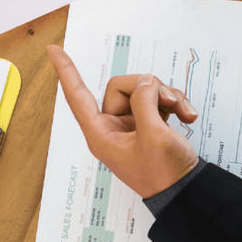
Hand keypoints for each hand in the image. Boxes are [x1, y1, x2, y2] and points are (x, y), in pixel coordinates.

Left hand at [48, 45, 199, 198]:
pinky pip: (156, 99)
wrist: (186, 192)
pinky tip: (187, 116)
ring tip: (182, 111)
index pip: (77, 96)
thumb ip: (144, 102)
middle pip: (122, 86)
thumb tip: (145, 83)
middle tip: (168, 101)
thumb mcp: (154, 136)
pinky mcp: (148, 124)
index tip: (54, 50)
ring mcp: (131, 125)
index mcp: (101, 134)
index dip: (66, 71)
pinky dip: (173, 103)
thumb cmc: (165, 174)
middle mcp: (112, 127)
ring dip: (166, 95)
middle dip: (148, 87)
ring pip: (142, 90)